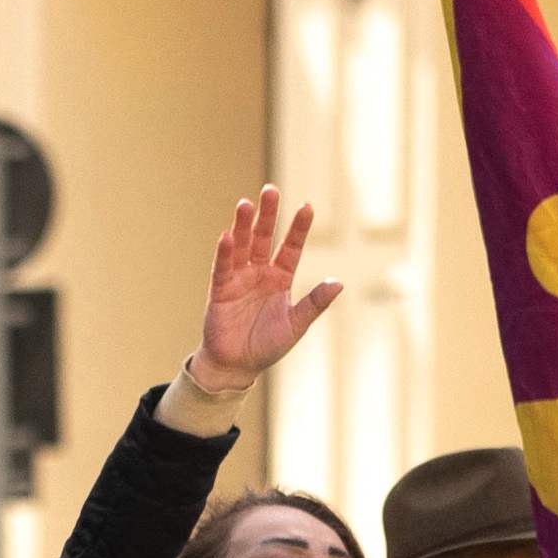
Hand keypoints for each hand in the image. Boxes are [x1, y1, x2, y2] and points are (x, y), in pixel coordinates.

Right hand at [191, 186, 342, 393]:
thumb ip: (315, 303)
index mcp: (280, 278)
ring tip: (245, 203)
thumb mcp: (296, 324)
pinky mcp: (219, 291)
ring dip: (243, 225)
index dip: (298, 228)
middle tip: (270, 190)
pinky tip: (227, 235)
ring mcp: (238, 280)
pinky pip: (222, 268)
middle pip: (264, 238)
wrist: (237, 366)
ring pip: (242, 246)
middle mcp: (259, 273)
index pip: (291, 247)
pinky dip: (225, 252)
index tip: (307, 206)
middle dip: (268, 215)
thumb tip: (338, 283)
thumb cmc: (268, 346)